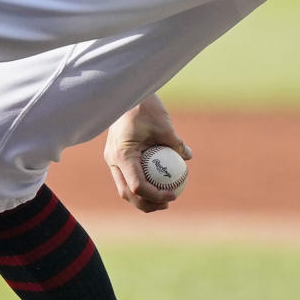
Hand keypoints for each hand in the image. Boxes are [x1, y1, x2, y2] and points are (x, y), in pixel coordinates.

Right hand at [103, 94, 191, 212]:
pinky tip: (158, 184)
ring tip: (164, 199)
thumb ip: (175, 143)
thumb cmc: (144, 108)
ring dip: (142, 198)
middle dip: (147, 204)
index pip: (137, 186)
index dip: (155, 196)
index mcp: (122, 155)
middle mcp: (113, 160)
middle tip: (168, 203)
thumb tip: (187, 156)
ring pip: (124, 187)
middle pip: (127, 193)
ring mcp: (112, 159)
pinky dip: (141, 185)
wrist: (125, 95)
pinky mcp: (116, 156)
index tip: (173, 195)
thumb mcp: (164, 125)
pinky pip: (127, 176)